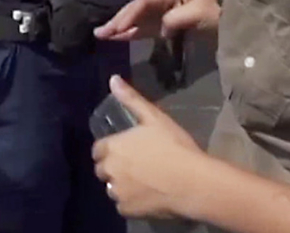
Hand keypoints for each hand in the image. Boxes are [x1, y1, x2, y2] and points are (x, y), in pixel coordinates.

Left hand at [92, 75, 204, 220]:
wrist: (192, 182)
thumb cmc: (174, 146)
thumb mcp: (154, 117)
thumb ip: (131, 99)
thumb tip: (113, 79)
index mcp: (113, 147)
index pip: (98, 150)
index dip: (108, 149)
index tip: (123, 149)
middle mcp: (110, 171)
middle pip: (102, 170)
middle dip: (112, 167)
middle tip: (134, 164)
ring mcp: (118, 192)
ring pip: (112, 188)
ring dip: (120, 184)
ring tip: (141, 181)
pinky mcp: (127, 209)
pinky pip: (122, 205)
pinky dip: (130, 201)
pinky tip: (146, 195)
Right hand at [94, 0, 219, 41]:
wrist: (232, 22)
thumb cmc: (217, 14)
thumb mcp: (199, 12)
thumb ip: (177, 18)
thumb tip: (160, 28)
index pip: (143, 2)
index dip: (129, 14)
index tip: (117, 28)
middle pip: (135, 9)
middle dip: (118, 20)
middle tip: (100, 32)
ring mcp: (162, 12)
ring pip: (136, 19)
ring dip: (120, 27)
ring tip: (102, 35)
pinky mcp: (164, 25)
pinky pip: (143, 28)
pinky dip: (130, 34)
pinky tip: (118, 38)